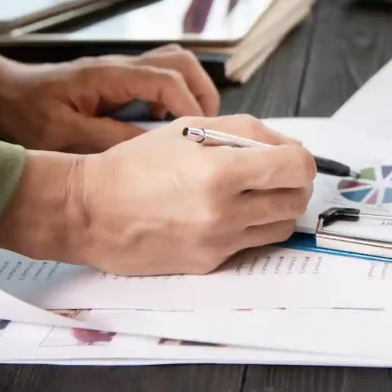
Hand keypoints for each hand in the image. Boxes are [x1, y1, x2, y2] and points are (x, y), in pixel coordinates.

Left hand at [0, 44, 219, 152]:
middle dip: (202, 92)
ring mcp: (123, 69)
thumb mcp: (63, 134)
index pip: (167, 80)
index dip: (189, 106)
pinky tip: (165, 123)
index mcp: (109, 76)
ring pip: (176, 63)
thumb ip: (110, 138)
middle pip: (182, 61)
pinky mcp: (120, 78)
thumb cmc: (25, 112)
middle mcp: (122, 66)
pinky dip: (176, 95)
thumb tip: (154, 147)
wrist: (1, 92)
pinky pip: (162, 76)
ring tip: (193, 125)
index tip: (197, 135)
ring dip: (193, 90)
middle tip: (206, 128)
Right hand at [0, 115, 315, 274]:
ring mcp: (218, 242)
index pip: (297, 168)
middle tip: (276, 173)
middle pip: (296, 200)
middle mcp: (224, 212)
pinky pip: (251, 244)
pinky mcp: (209, 263)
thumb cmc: (136, 164)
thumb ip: (248, 133)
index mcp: (220, 172)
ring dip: (278, 207)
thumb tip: (289, 147)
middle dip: (294, 183)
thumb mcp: (191, 128)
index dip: (302, 159)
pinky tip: (229, 212)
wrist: (90, 211)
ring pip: (282, 227)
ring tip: (254, 193)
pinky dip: (251, 226)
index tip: (291, 156)